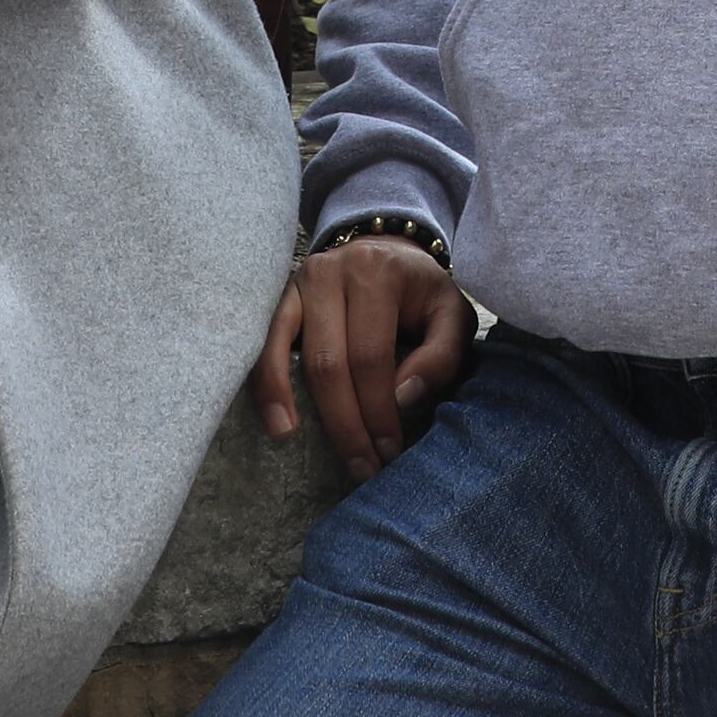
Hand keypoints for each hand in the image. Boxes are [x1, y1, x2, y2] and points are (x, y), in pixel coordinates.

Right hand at [250, 235, 474, 480]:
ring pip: (295, 355)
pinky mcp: (281, 298)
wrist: (386, 249)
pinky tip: (277, 423)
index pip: (372, 355)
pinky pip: (265, 344)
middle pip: (330, 362)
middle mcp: (333, 272)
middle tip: (361, 466)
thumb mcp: (450, 313)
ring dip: (297, 407)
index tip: (389, 451)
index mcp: (379, 273)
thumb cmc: (422, 292)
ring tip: (300, 447)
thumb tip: (404, 397)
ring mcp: (301, 283)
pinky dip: (267, 385)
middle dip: (345, 423)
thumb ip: (441, 354)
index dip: (378, 409)